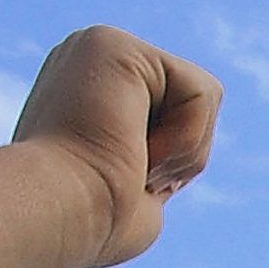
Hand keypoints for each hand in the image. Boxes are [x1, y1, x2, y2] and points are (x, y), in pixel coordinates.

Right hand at [11, 25, 222, 267]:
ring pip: (205, 97)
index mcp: (97, 94)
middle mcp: (94, 62)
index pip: (184, 121)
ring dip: (186, 150)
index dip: (175, 164)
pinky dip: (187, 136)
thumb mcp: (136, 191)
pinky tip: (136, 146)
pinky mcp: (115, 45)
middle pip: (200, 106)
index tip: (130, 181)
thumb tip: (153, 174)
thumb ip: (150, 165)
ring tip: (131, 160)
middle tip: (133, 173)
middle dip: (185, 156)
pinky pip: (203, 91)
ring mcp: (100, 47)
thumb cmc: (94, 222)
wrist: (63, 216)